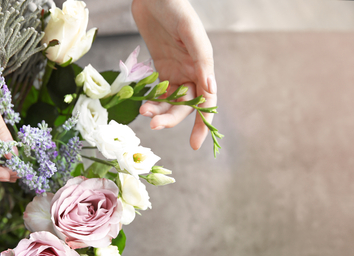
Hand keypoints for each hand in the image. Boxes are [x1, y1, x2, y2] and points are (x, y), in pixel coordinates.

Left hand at [132, 0, 216, 149]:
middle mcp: (191, 72)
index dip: (202, 123)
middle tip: (153, 125)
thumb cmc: (175, 7)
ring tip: (143, 112)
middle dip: (171, 118)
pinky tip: (142, 104)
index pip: (206, 101)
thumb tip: (210, 88)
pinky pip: (158, 91)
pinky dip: (151, 100)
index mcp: (203, 65)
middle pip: (185, 105)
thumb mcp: (190, 31)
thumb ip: (202, 59)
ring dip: (158, 111)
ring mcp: (175, 71)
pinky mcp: (160, 67)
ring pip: (170, 101)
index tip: (195, 144)